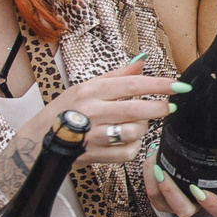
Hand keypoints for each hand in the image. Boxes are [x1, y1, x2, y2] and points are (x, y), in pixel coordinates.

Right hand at [29, 69, 180, 165]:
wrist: (39, 140)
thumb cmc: (65, 110)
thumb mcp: (86, 86)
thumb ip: (117, 76)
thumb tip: (141, 62)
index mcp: (91, 91)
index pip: (131, 85)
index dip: (158, 85)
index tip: (178, 85)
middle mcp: (91, 112)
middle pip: (135, 110)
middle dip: (158, 108)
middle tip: (169, 106)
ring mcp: (93, 135)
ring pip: (133, 132)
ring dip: (143, 128)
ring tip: (139, 123)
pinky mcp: (95, 155)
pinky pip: (127, 152)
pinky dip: (133, 146)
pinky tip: (126, 139)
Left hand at [146, 156, 216, 216]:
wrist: (195, 159)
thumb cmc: (209, 159)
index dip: (214, 205)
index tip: (204, 192)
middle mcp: (196, 205)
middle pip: (184, 210)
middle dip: (171, 193)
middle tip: (164, 174)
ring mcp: (177, 204)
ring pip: (163, 205)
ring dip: (155, 184)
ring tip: (154, 164)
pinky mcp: (163, 200)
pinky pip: (152, 195)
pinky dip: (149, 177)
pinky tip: (151, 162)